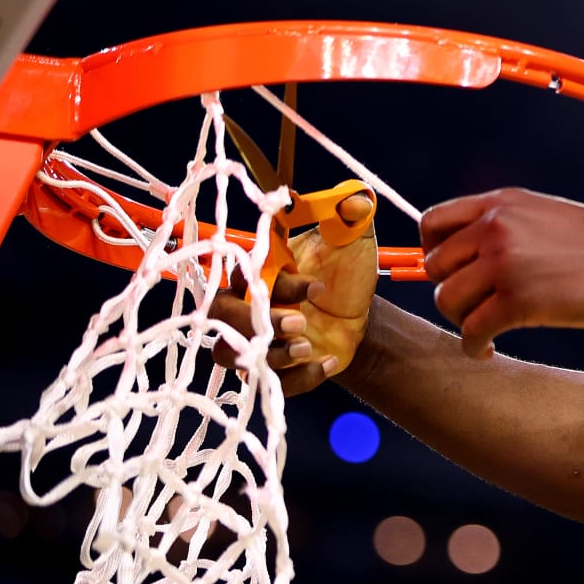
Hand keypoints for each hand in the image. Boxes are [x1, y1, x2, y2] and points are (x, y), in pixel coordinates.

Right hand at [211, 191, 378, 393]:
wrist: (363, 317)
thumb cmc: (345, 275)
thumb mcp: (353, 242)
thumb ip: (350, 216)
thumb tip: (355, 199)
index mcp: (260, 270)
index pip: (245, 274)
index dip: (277, 283)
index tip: (315, 285)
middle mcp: (248, 305)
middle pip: (220, 315)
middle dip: (253, 322)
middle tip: (298, 323)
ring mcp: (256, 340)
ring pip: (229, 355)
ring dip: (268, 355)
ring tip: (307, 346)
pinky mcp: (272, 370)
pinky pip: (269, 384)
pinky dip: (298, 379)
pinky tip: (329, 364)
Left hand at [420, 187, 583, 358]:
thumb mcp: (547, 216)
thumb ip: (507, 228)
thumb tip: (474, 259)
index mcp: (501, 203)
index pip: (433, 223)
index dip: (435, 253)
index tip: (454, 274)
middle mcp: (495, 227)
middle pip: (435, 267)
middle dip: (453, 292)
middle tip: (477, 308)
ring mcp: (504, 263)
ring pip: (448, 300)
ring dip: (463, 321)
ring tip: (485, 332)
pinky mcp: (518, 301)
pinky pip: (471, 330)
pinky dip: (473, 347)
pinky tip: (488, 351)